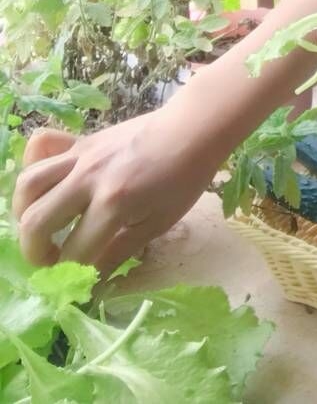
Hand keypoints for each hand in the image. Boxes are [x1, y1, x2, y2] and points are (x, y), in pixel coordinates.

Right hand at [12, 105, 220, 271]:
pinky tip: (48, 184)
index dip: (71, 277)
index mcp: (113, 204)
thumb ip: (118, 253)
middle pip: (36, 222)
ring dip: (25, 213)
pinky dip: (35, 166)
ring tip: (44, 226)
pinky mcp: (82, 140)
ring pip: (28, 184)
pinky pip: (41, 146)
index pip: (73, 253)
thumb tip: (90, 284)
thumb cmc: (185, 177)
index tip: (77, 285)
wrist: (195, 127)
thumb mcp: (158, 223)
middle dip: (36, 253)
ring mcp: (81, 155)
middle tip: (54, 260)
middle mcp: (88, 178)